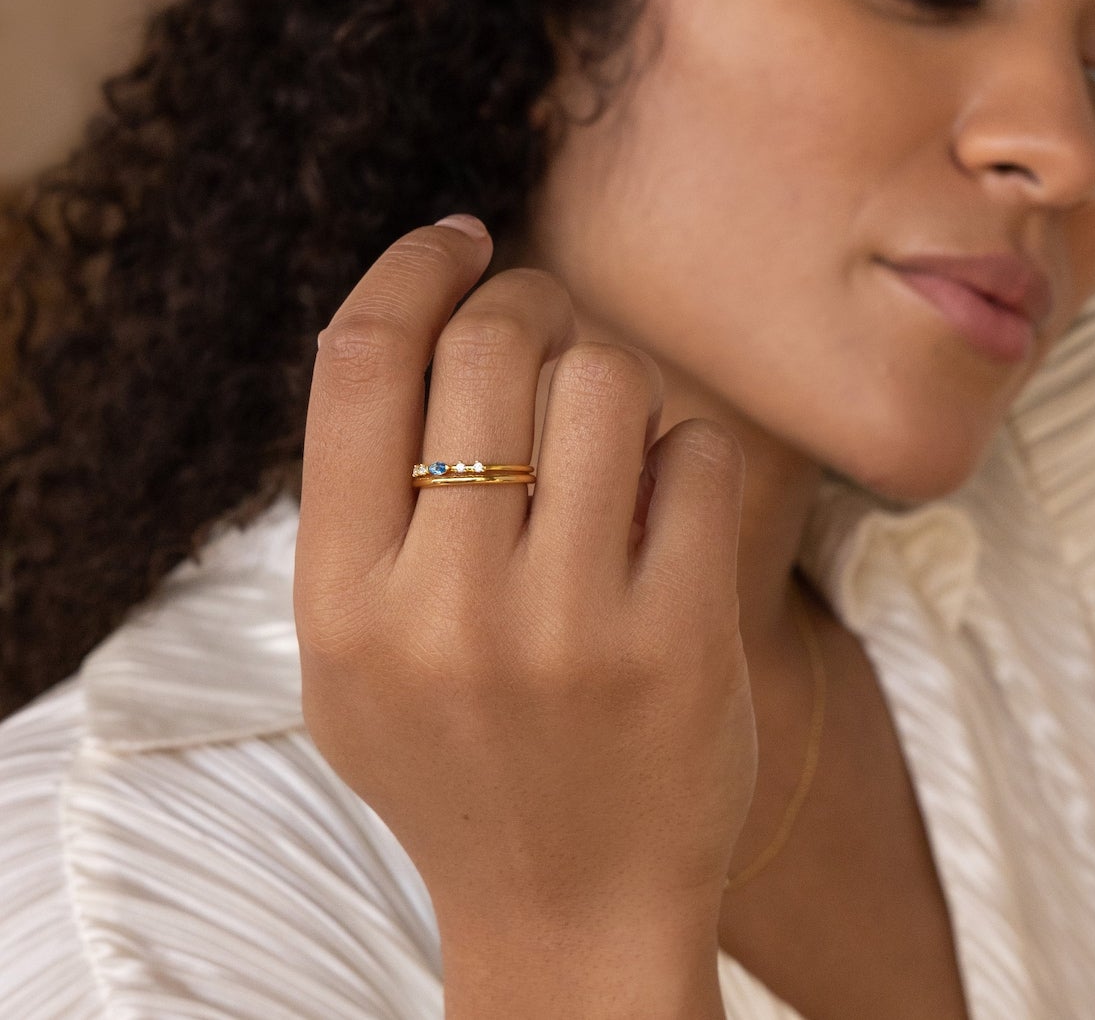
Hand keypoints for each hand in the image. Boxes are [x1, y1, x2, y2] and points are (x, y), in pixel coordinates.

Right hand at [295, 216, 755, 950]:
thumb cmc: (462, 757)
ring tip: (611, 437)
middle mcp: (443, 607)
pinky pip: (697, 453)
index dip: (414, 268)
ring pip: (608, 380)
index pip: (361, 360)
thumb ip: (362, 501)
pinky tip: (666, 512)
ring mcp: (567, 627)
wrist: (572, 914)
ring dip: (615, 381)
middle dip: (532, 302)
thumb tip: (415, 311)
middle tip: (550, 325)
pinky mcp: (678, 639)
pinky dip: (686, 458)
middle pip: (493, 343)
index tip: (460, 238)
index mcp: (340, 598)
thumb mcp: (354, 652)